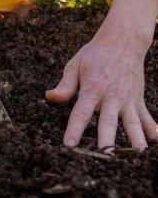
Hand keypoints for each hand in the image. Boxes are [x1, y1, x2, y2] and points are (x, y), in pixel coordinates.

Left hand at [46, 0, 157, 150]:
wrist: (123, 41)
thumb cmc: (95, 54)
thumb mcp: (75, 65)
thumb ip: (64, 85)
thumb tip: (49, 97)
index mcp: (93, 88)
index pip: (81, 113)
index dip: (74, 129)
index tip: (69, 144)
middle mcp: (111, 96)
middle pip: (108, 122)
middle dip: (107, 140)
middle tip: (104, 157)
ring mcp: (127, 99)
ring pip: (132, 123)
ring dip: (135, 139)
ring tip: (137, 154)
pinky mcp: (138, 99)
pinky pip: (146, 116)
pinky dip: (153, 128)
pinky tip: (156, 140)